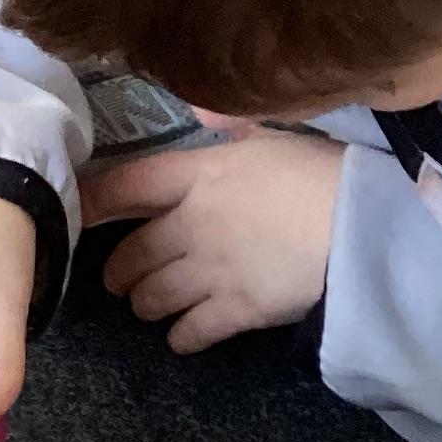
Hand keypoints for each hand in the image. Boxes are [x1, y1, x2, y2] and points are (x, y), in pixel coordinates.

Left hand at [85, 132, 343, 353]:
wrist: (365, 225)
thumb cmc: (325, 171)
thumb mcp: (275, 134)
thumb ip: (232, 124)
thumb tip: (200, 104)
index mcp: (200, 173)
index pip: (126, 185)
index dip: (93, 201)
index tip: (76, 213)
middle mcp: (192, 224)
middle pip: (130, 255)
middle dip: (119, 270)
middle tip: (121, 277)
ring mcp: (211, 270)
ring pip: (151, 298)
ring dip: (146, 304)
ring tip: (150, 305)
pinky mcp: (236, 311)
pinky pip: (189, 332)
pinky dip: (181, 337)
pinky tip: (184, 335)